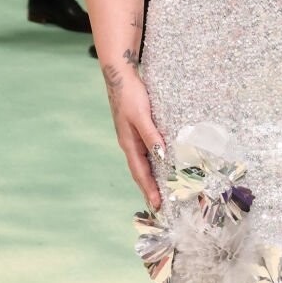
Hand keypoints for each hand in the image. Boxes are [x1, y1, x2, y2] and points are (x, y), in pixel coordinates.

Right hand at [102, 59, 166, 204]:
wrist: (120, 75)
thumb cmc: (130, 94)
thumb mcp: (141, 115)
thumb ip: (150, 134)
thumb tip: (161, 155)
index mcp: (129, 143)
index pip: (140, 172)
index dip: (149, 189)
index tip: (157, 205)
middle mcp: (130, 144)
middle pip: (141, 172)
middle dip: (149, 190)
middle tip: (160, 206)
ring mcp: (133, 138)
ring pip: (143, 164)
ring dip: (151, 179)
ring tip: (161, 193)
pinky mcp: (137, 130)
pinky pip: (146, 152)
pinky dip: (153, 164)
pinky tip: (160, 166)